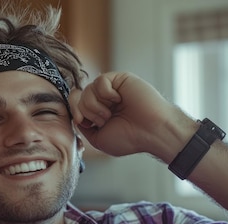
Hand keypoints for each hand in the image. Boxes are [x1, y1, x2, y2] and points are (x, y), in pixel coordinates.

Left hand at [69, 72, 191, 158]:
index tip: (82, 121)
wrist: (152, 132)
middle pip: (79, 97)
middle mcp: (104, 100)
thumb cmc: (130, 138)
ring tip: (112, 113)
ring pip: (88, 89)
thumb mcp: (98, 139)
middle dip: (87, 111)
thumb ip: (84, 126)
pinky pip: (100, 80)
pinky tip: (119, 100)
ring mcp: (112, 89)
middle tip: (104, 120)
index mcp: (99, 113)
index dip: (75, 111)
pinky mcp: (120, 79)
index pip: (76, 105)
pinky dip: (107, 93)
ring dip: (97, 105)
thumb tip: (75, 113)